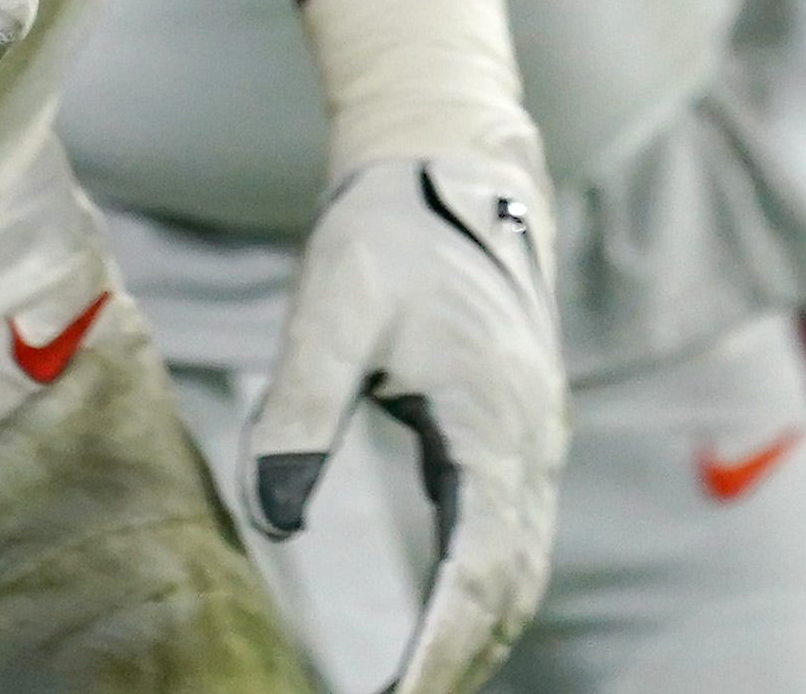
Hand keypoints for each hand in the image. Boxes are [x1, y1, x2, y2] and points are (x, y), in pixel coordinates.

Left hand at [243, 150, 561, 693]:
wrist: (451, 165)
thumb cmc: (387, 233)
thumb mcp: (330, 311)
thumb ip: (299, 412)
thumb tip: (272, 518)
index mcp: (491, 423)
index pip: (475, 571)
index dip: (440, 650)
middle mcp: (529, 444)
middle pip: (508, 587)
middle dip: (461, 661)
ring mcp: (533, 440)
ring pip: (520, 568)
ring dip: (478, 635)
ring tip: (423, 689)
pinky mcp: (518, 433)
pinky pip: (512, 535)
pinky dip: (485, 593)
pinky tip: (447, 622)